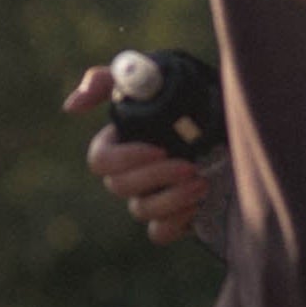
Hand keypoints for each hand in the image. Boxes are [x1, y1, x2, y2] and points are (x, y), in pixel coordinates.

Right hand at [60, 73, 223, 244]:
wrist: (234, 113)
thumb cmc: (187, 89)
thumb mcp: (152, 73)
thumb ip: (109, 81)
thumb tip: (71, 106)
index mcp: (121, 142)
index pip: (100, 161)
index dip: (125, 160)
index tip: (159, 149)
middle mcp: (133, 171)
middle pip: (119, 187)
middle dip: (155, 178)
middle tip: (189, 166)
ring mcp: (153, 195)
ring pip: (140, 211)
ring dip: (170, 200)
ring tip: (201, 184)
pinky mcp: (175, 215)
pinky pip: (159, 233)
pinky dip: (174, 223)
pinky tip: (197, 205)